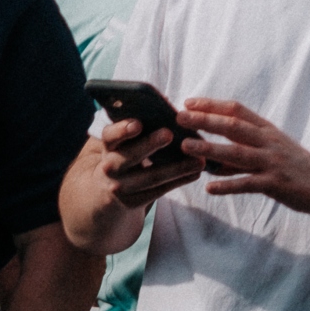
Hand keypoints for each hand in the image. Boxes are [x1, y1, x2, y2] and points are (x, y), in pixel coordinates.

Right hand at [86, 114, 208, 213]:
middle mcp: (110, 166)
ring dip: (178, 168)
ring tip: (199, 160)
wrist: (111, 191)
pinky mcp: (133, 202)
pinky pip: (160, 190)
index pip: (110, 136)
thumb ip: (144, 126)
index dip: (122, 129)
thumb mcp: (127, 142)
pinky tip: (196, 173)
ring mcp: (120, 187)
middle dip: (150, 144)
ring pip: (152, 176)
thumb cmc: (129, 153)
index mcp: (109, 146)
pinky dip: (180, 181)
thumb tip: (171, 108)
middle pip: (131, 156)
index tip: (138, 124)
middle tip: (169, 134)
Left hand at [184, 98, 309, 214]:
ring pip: (237, 153)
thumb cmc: (297, 168)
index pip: (237, 110)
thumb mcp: (273, 151)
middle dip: (205, 120)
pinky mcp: (276, 184)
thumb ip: (245, 151)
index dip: (212, 105)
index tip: (188, 102)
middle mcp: (269, 142)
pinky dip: (229, 185)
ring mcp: (272, 162)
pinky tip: (210, 188)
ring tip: (187, 147)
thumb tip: (212, 156)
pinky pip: (248, 184)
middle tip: (179, 117)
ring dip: (210, 149)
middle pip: (233, 126)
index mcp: (267, 131)